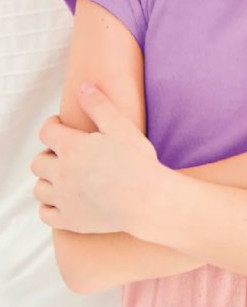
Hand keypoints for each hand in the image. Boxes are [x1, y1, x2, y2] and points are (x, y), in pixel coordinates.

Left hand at [31, 83, 166, 233]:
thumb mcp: (121, 127)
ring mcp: (63, 199)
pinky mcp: (70, 220)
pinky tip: (62, 199)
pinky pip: (45, 213)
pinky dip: (49, 206)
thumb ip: (99, 105)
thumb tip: (83, 86)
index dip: (52, 125)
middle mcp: (61, 173)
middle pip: (38, 162)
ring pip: (39, 188)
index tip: (60, 125)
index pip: (46, 132)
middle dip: (49, 154)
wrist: (148, 200)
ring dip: (47, 180)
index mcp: (71, 148)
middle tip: (65, 152)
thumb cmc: (138, 162)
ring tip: (63, 176)